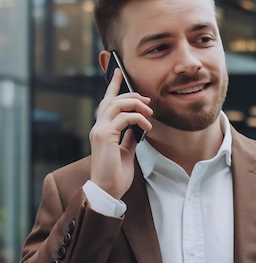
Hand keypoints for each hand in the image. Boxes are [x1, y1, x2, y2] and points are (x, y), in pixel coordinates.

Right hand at [89, 69, 152, 198]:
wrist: (108, 191)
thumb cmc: (116, 175)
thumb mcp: (126, 153)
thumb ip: (128, 138)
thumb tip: (136, 129)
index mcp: (102, 130)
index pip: (106, 102)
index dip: (113, 86)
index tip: (119, 72)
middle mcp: (98, 127)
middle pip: (113, 99)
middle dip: (131, 95)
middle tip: (148, 101)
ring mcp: (99, 130)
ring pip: (118, 104)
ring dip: (136, 105)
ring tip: (150, 114)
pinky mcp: (105, 136)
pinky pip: (124, 118)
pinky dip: (138, 119)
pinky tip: (147, 127)